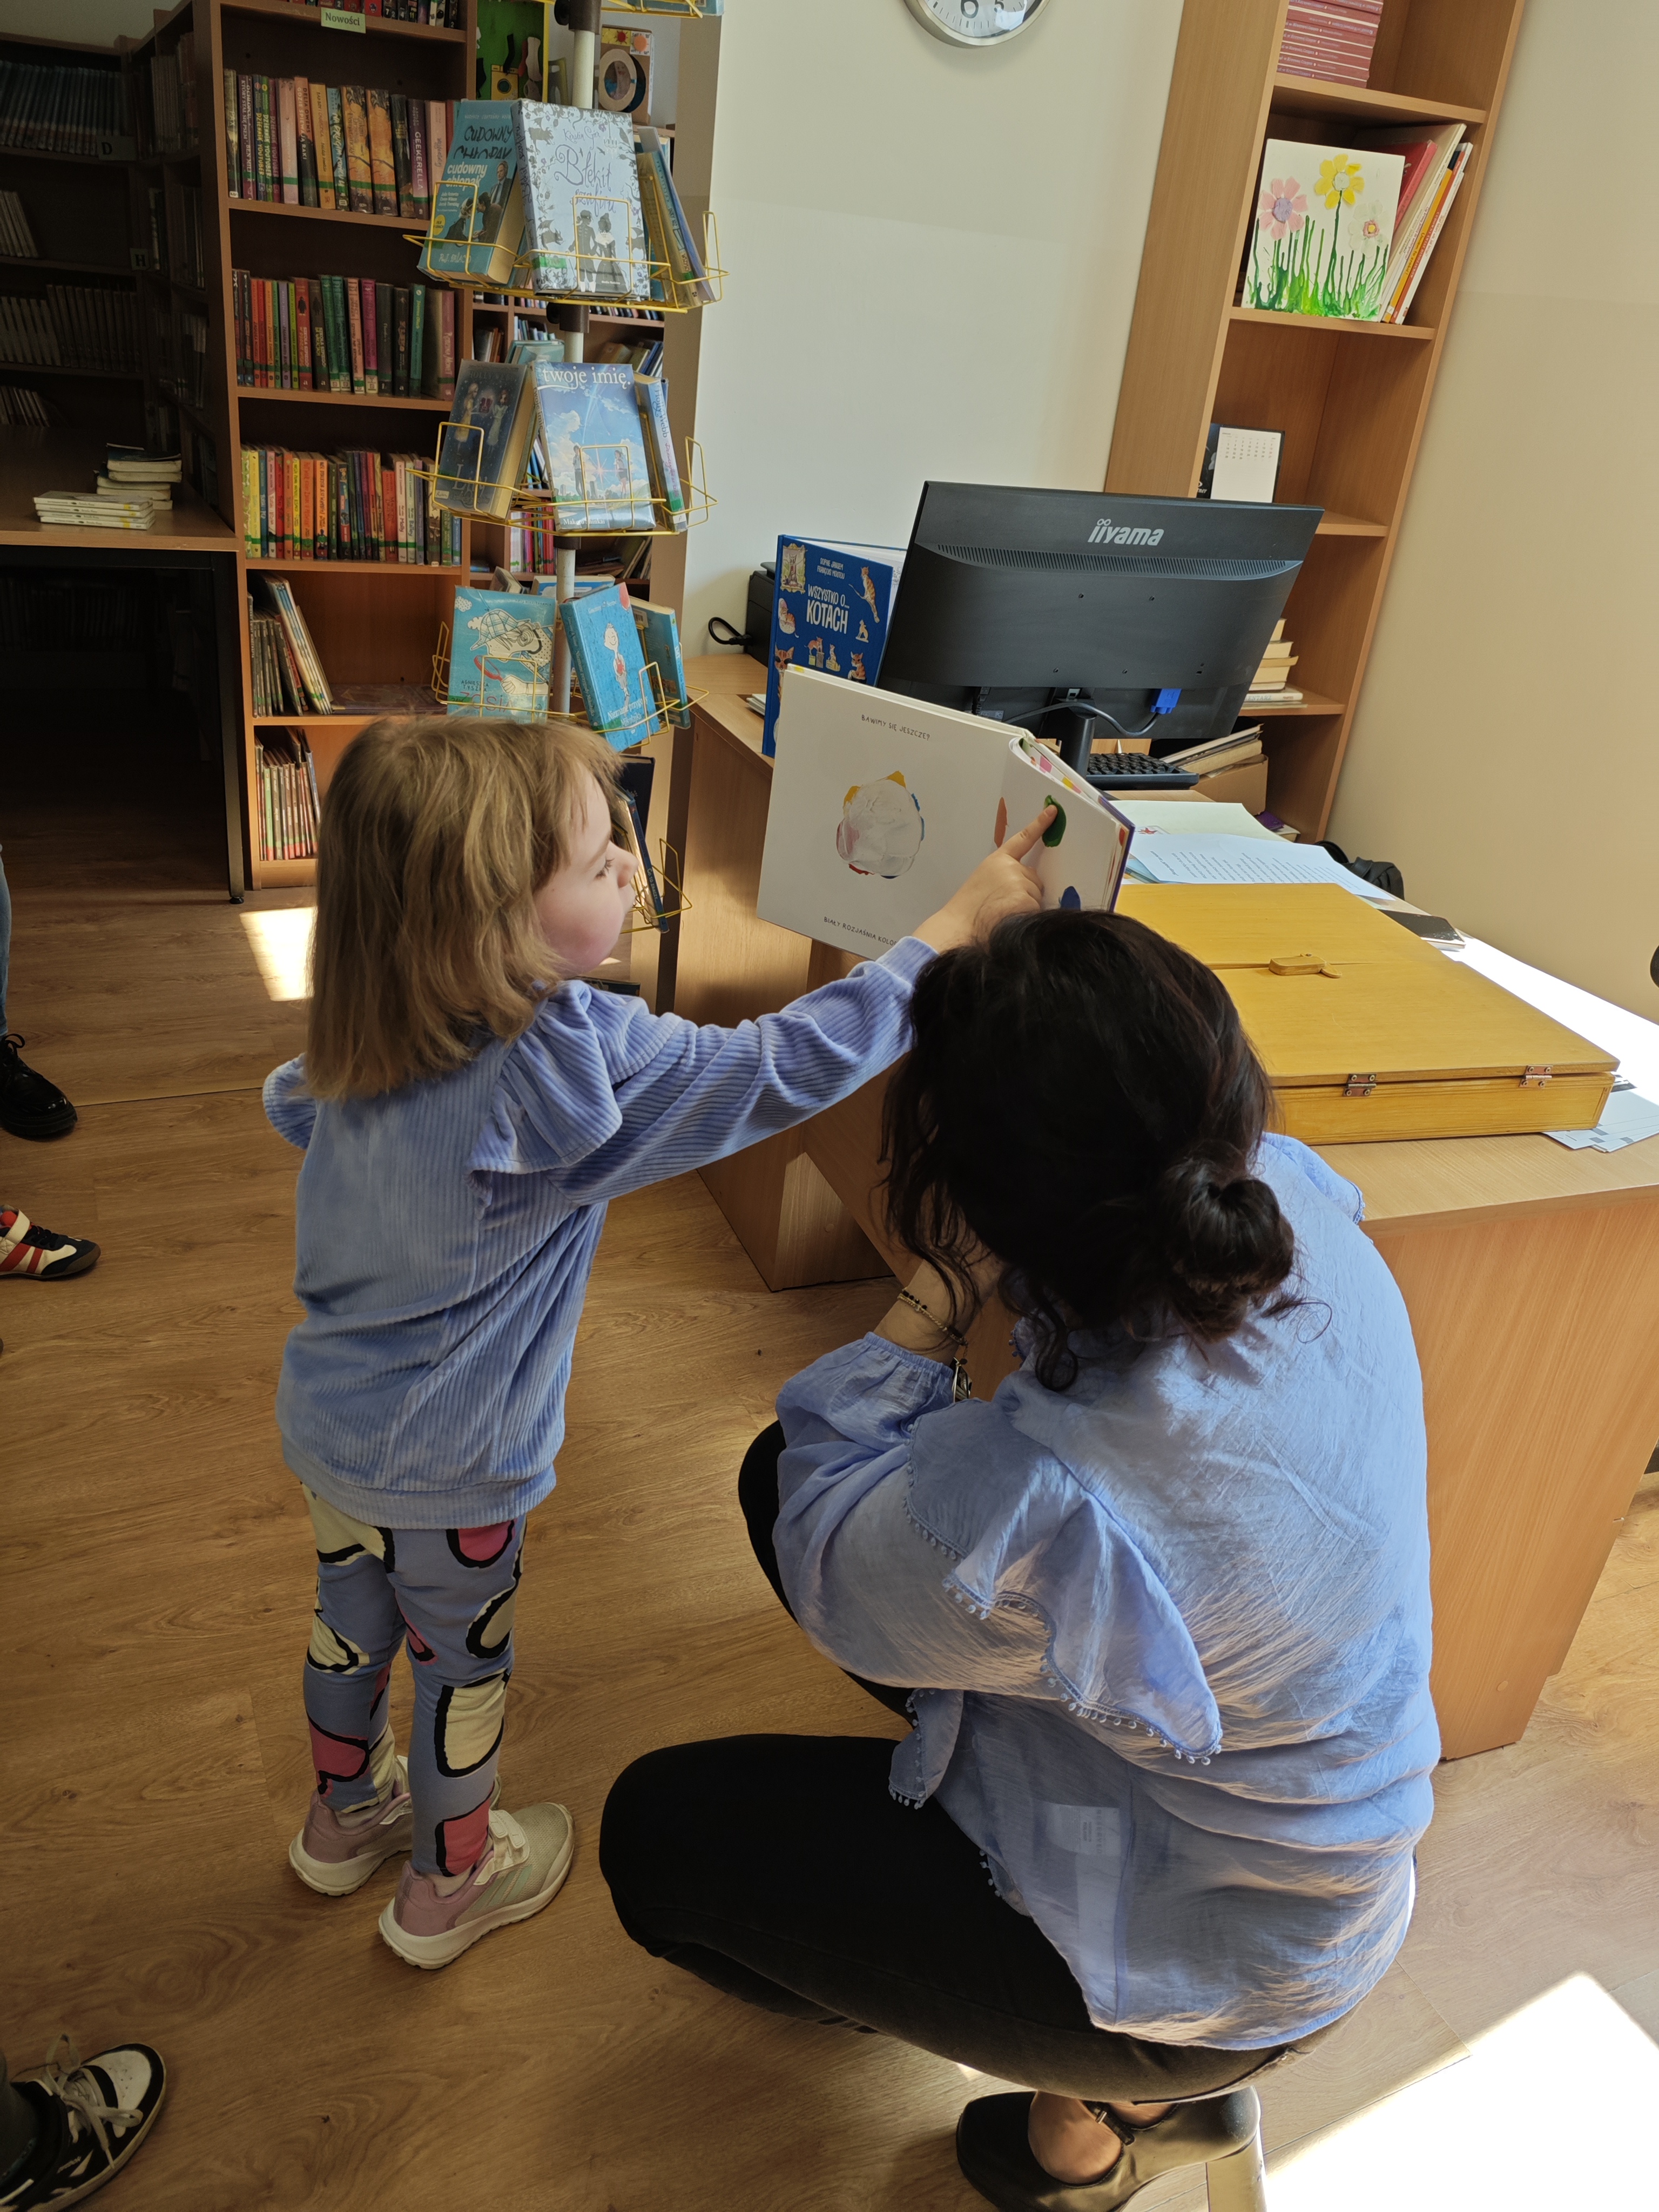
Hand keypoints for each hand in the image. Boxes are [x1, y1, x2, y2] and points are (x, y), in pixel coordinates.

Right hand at [912, 805, 1052, 952]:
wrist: (959, 928)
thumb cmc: (968, 911)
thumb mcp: (983, 883)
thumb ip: (1004, 877)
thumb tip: (1026, 885)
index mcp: (997, 861)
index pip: (1023, 839)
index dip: (1039, 824)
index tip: (1053, 811)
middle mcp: (1011, 868)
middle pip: (1034, 879)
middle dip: (1027, 892)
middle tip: (1004, 906)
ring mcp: (1020, 883)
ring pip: (1037, 896)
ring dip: (1027, 906)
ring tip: (1003, 915)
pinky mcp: (1027, 900)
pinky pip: (1038, 910)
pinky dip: (1028, 916)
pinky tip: (1010, 921)